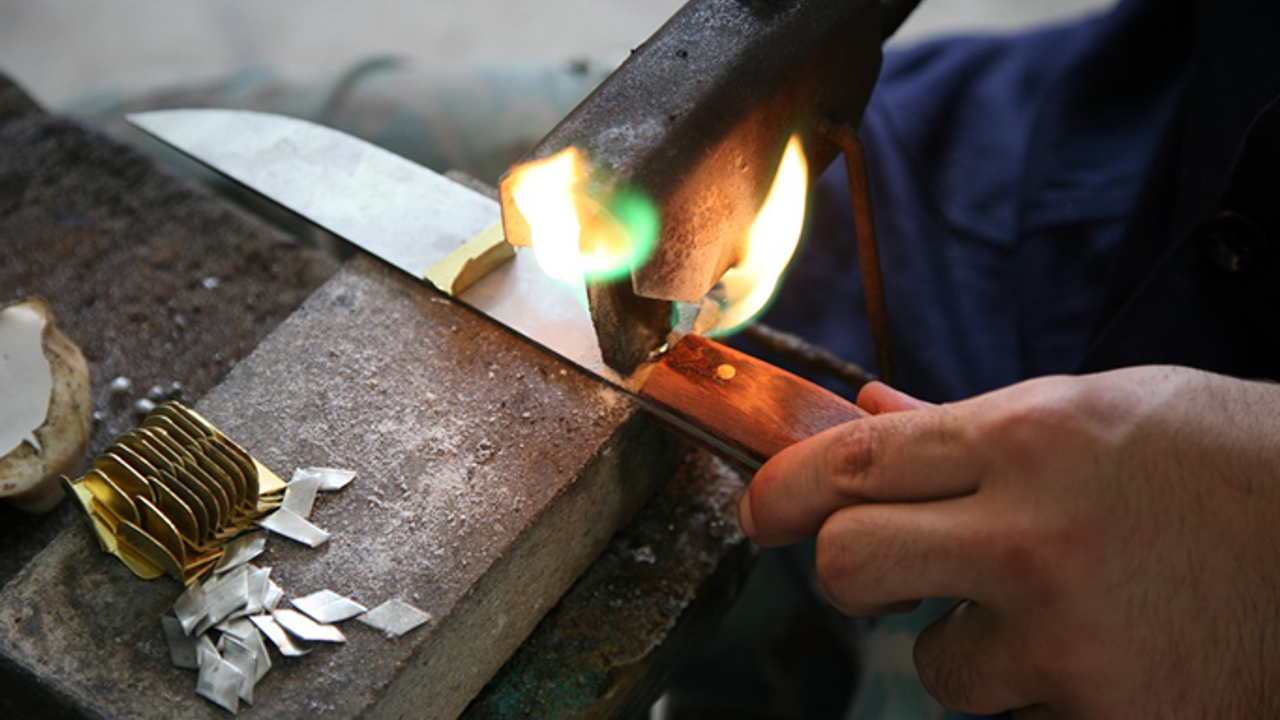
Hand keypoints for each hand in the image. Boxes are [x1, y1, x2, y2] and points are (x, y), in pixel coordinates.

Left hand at [739, 366, 1279, 718]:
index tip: (764, 510)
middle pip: (852, 568)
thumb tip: (868, 413)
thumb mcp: (1099, 410)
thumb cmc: (1225, 460)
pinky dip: (1045, 696)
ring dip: (974, 647)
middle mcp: (1035, 540)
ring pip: (941, 667)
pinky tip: (1109, 654)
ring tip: (1061, 612)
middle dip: (849, 569)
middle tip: (886, 567)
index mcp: (1027, 441)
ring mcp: (1072, 644)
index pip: (852, 466)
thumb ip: (969, 423)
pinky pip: (1020, 719)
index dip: (782, 490)